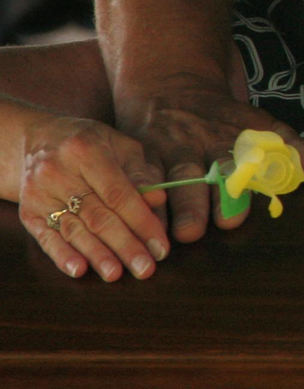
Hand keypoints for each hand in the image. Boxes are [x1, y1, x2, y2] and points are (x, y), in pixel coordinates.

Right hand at [19, 116, 167, 280]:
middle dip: (125, 245)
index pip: (119, 194)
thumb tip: (159, 199)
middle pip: (97, 216)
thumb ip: (141, 172)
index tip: (161, 247)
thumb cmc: (92, 144)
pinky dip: (62, 256)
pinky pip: (46, 237)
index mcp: (87, 150)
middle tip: (145, 269)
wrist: (38, 140)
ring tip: (116, 275)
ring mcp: (40, 193)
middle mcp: (58, 171)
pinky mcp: (28, 211)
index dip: (142, 223)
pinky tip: (79, 270)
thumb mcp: (121, 146)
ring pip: (73, 229)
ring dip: (97, 255)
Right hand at [116, 74, 303, 242]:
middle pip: (196, 176)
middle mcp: (197, 147)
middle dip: (195, 203)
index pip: (240, 164)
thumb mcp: (265, 130)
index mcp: (232, 142)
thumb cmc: (225, 122)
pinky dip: (132, 200)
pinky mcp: (136, 160)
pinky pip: (131, 180)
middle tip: (194, 230)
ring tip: (165, 235)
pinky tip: (130, 221)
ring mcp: (163, 154)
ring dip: (163, 208)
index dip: (240, 186)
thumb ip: (297, 155)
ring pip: (162, 181)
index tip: (236, 214)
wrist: (171, 89)